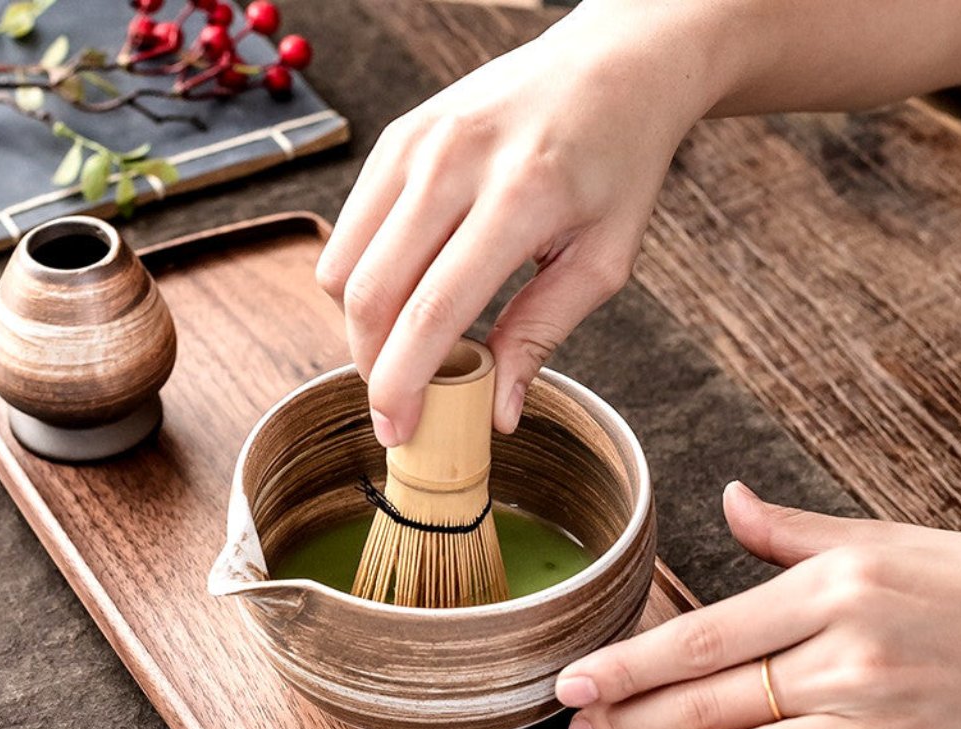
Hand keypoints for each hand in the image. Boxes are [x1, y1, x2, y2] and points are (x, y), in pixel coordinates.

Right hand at [316, 0, 724, 444]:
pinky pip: (348, 230)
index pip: (433, 311)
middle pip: (371, 294)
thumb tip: (497, 412)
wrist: (612, 67)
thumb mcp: (603, 261)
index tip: (397, 430)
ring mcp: (415, 143)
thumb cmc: (617, 165)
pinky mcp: (396, 137)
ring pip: (343, 265)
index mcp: (519, 197)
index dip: (404, 384)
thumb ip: (540, 336)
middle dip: (372, 366)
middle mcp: (453, 162)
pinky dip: (362, 278)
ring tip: (405, 346)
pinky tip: (404, 292)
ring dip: (361, 325)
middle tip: (398, 402)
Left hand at [556, 481, 960, 728]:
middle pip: (703, 704)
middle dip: (627, 722)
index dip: (624, 666)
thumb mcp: (872, 544)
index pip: (699, 639)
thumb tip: (728, 498)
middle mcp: (846, 664)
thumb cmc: (951, 589)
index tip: (572, 683)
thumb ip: (788, 533)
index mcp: (827, 596)